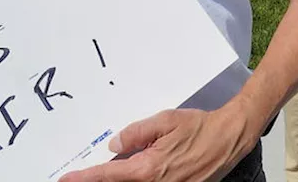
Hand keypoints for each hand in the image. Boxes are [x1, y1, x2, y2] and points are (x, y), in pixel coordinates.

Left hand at [59, 102, 258, 181]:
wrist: (230, 138)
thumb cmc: (200, 128)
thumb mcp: (165, 121)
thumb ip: (136, 133)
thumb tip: (115, 144)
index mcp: (148, 169)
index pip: (107, 175)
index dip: (84, 178)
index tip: (66, 179)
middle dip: (100, 179)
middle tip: (82, 176)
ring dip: (120, 177)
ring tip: (115, 166)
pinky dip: (137, 178)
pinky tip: (136, 169)